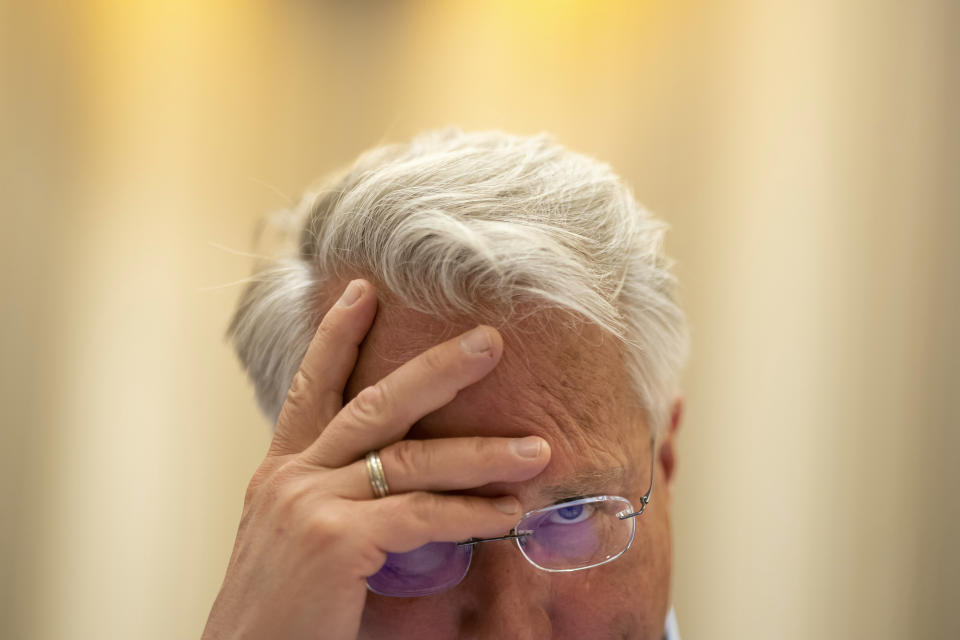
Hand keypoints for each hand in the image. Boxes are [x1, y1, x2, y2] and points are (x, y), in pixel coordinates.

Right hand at [202, 279, 551, 639]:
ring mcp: (310, 503)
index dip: (337, 336)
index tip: (364, 291)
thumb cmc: (279, 615)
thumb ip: (340, 503)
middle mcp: (292, 477)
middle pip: (374, 402)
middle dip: (437, 367)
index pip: (311, 388)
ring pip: (412, 457)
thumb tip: (404, 487)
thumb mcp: (299, 541)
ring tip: (536, 449)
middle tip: (489, 341)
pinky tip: (508, 513)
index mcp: (281, 473)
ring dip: (482, 452)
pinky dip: (471, 513)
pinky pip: (422, 514)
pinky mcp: (334, 539)